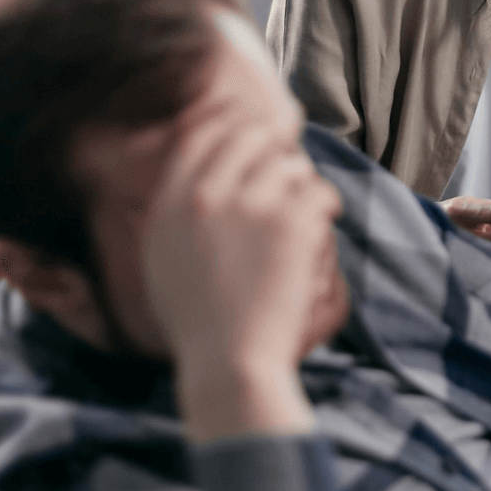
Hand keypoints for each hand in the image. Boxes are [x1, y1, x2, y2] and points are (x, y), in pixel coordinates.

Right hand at [142, 107, 348, 440]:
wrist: (230, 362)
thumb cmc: (199, 325)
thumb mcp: (164, 262)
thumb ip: (174, 214)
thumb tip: (195, 178)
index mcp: (171, 203)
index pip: (203, 135)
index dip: (234, 127)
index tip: (257, 135)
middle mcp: (207, 195)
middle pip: (252, 138)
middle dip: (277, 149)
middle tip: (292, 172)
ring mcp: (251, 205)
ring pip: (292, 166)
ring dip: (304, 186)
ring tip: (305, 216)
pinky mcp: (291, 222)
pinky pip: (321, 192)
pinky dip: (327, 208)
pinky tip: (323, 224)